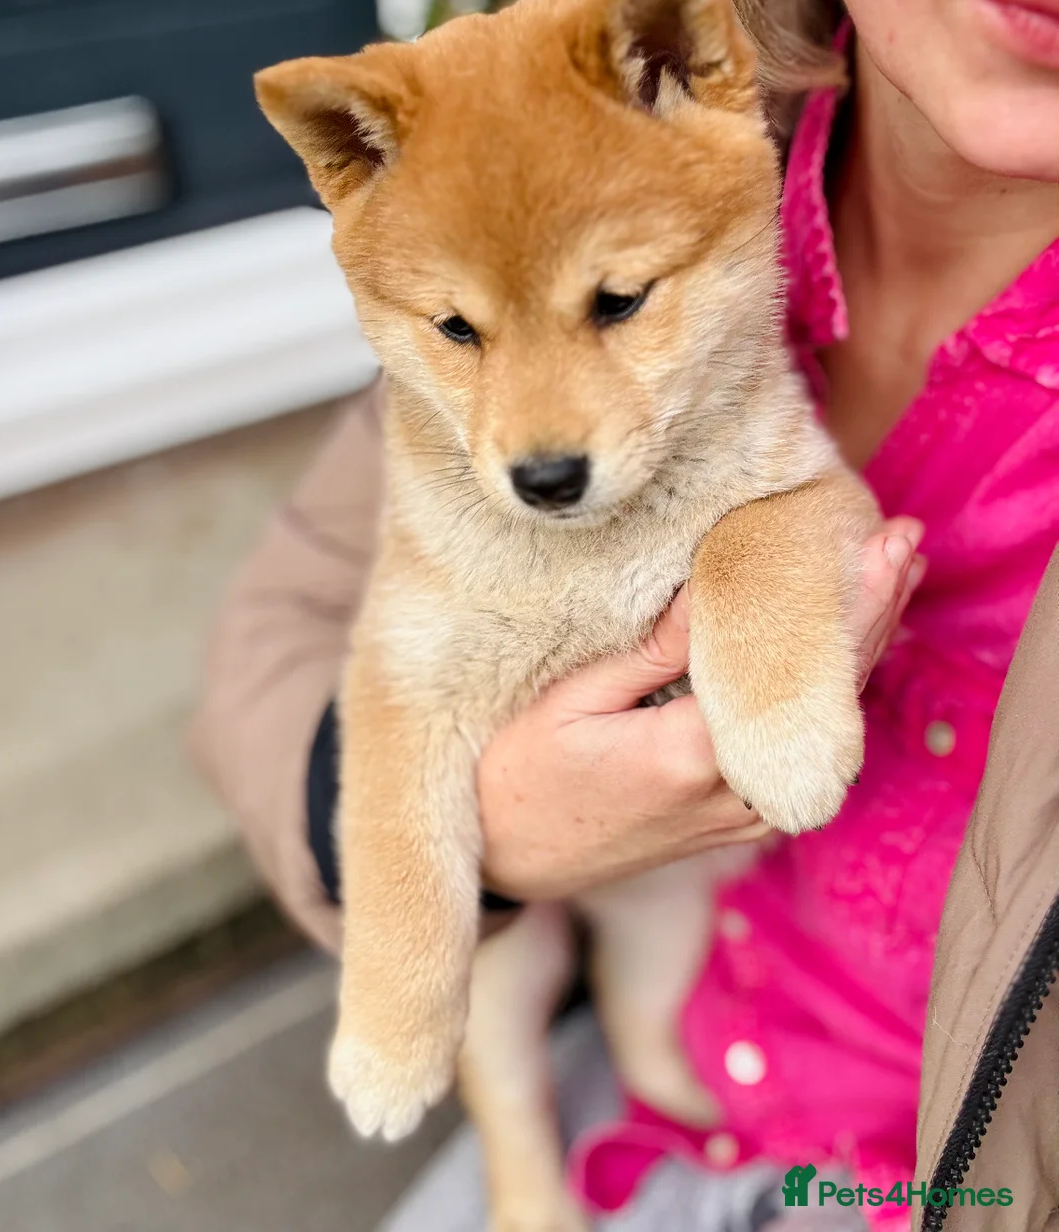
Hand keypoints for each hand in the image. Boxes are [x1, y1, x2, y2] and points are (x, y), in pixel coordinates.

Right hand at [478, 518, 924, 901]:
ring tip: (886, 583)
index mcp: (694, 756)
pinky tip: (837, 655)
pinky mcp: (731, 826)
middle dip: (874, 617)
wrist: (502, 863)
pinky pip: (800, 755)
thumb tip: (723, 586)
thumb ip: (658, 650)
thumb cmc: (517, 774)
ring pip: (825, 731)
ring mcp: (738, 819)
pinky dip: (826, 700)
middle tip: (904, 545)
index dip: (855, 604)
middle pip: (831, 700)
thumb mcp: (574, 698)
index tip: (889, 542)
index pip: (802, 670)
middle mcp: (734, 796)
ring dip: (857, 656)